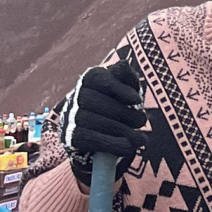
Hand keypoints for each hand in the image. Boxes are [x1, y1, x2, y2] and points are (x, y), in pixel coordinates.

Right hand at [61, 48, 147, 176]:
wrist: (102, 133)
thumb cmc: (118, 104)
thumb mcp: (126, 88)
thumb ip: (126, 76)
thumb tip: (124, 65)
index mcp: (89, 79)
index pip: (98, 78)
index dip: (118, 88)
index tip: (136, 99)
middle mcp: (75, 96)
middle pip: (94, 101)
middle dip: (122, 113)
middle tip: (142, 121)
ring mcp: (69, 117)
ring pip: (91, 121)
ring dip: (120, 130)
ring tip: (140, 138)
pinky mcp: (70, 137)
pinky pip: (89, 139)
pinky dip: (111, 143)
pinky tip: (128, 147)